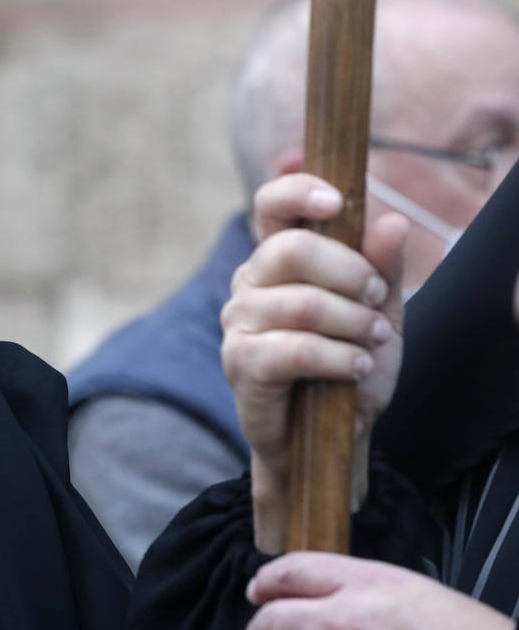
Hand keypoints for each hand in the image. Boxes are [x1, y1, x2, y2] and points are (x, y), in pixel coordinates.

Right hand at [220, 173, 408, 551]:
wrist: (328, 436)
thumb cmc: (346, 367)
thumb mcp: (380, 312)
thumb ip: (383, 268)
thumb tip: (392, 222)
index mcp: (277, 259)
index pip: (271, 205)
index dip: (300, 193)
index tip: (338, 203)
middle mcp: (249, 283)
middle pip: (292, 250)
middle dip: (351, 273)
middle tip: (378, 300)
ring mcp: (238, 322)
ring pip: (302, 303)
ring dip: (354, 323)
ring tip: (372, 342)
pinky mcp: (239, 363)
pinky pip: (295, 349)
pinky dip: (337, 357)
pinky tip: (355, 367)